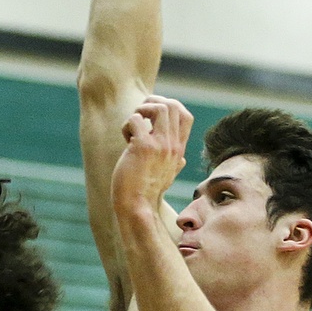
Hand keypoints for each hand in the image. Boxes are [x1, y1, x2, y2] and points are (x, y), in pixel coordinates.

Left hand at [112, 95, 193, 215]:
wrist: (137, 207)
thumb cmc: (147, 192)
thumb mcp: (168, 176)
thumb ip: (175, 164)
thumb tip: (181, 160)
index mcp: (178, 150)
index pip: (186, 116)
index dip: (169, 107)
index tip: (152, 116)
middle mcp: (172, 145)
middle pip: (172, 105)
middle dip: (152, 103)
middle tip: (139, 116)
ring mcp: (159, 146)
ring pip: (159, 108)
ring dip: (141, 111)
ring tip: (133, 127)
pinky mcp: (142, 148)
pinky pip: (135, 119)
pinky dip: (127, 125)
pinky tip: (125, 140)